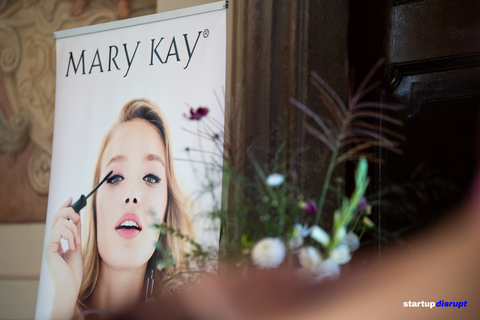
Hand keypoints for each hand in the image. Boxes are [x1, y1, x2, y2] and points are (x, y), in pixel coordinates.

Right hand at [45, 197, 82, 315]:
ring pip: (61, 223)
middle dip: (70, 212)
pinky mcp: (49, 249)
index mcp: (58, 239)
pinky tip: (73, 246)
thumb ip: (76, 232)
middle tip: (78, 219)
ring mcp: (50, 244)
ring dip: (74, 230)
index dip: (64, 206)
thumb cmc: (74, 270)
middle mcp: (52, 240)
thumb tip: (78, 216)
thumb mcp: (77, 245)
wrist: (70, 285)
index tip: (72, 198)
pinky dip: (70, 236)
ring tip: (77, 243)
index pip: (58, 218)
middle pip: (57, 216)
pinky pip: (60, 232)